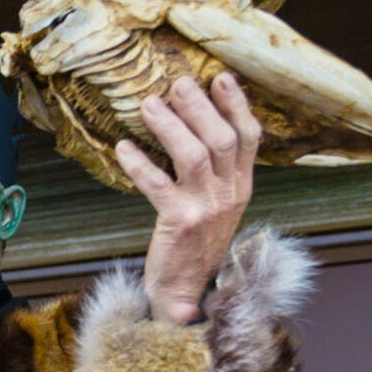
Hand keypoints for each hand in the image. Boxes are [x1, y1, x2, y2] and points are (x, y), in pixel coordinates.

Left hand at [117, 73, 261, 324]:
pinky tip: (124, 148)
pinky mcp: (180, 224)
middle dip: (200, 107)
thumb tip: (196, 126)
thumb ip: (214, 173)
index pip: (248, 138)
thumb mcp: (216, 206)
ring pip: (194, 156)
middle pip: (221, 139)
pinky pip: (159, 186)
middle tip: (178, 83)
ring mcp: (207, 210)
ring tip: (149, 105)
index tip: (221, 77)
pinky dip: (140, 164)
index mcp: (241, 187)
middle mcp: (229, 195)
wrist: (185, 294)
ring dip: (170, 126)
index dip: (236, 105)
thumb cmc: (193, 245)